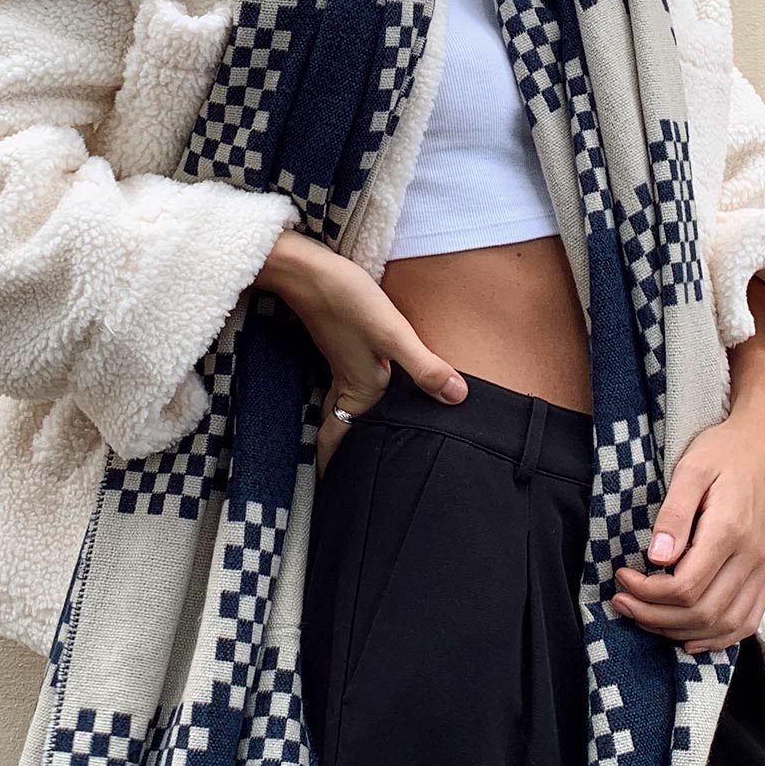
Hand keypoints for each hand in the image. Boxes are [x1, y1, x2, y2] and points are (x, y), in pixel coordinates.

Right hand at [256, 231, 468, 477]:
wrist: (305, 268)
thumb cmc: (346, 298)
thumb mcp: (392, 332)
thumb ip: (425, 367)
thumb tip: (459, 399)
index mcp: (360, 387)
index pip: (339, 440)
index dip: (335, 469)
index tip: (335, 497)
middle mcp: (348, 380)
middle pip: (338, 429)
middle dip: (339, 456)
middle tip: (344, 482)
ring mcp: (340, 361)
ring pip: (339, 407)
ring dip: (343, 429)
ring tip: (351, 449)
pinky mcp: (339, 342)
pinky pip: (341, 384)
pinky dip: (346, 401)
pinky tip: (362, 391)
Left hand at [610, 402, 764, 652]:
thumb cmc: (728, 450)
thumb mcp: (692, 469)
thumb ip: (674, 515)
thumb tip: (656, 558)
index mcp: (730, 531)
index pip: (685, 587)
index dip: (647, 592)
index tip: (622, 576)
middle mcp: (753, 557)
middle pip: (702, 613)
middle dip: (655, 617)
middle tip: (623, 603)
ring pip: (725, 624)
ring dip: (680, 631)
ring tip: (647, 618)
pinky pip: (748, 621)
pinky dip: (719, 638)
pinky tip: (691, 636)